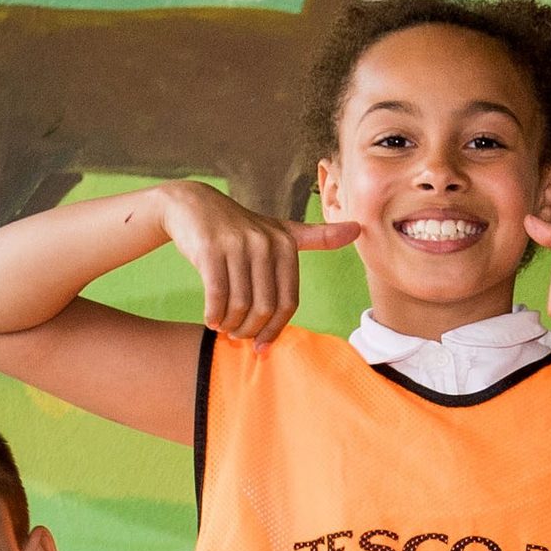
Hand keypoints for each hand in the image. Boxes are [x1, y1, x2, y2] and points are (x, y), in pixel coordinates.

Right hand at [158, 181, 359, 341]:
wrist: (192, 204)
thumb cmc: (241, 227)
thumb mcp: (280, 230)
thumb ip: (317, 237)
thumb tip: (358, 228)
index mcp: (286, 243)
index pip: (288, 302)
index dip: (275, 330)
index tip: (261, 346)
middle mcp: (265, 242)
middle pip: (265, 307)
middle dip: (251, 331)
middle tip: (238, 337)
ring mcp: (237, 245)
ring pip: (241, 304)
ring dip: (231, 325)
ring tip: (224, 328)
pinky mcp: (210, 249)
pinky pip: (217, 295)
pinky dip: (214, 315)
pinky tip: (211, 319)